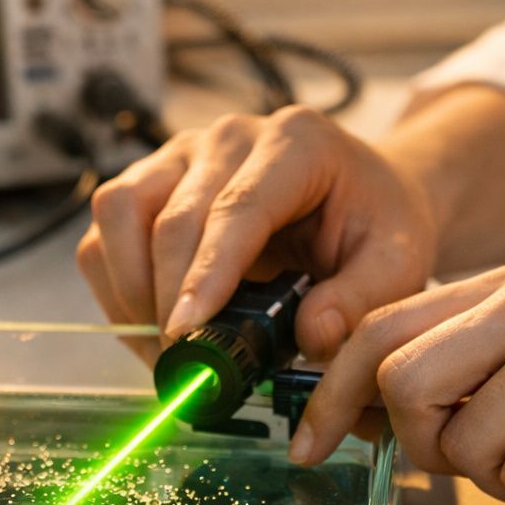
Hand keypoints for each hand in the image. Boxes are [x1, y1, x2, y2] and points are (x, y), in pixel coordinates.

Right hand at [76, 105, 437, 363]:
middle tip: (184, 366)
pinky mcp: (150, 181)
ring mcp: (181, 155)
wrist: (359, 198)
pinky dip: (116, 286)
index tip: (187, 332)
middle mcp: (228, 138)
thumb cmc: (373, 226)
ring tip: (165, 348)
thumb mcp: (398, 261)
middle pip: (170, 216)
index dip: (206, 273)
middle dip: (166, 299)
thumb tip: (312, 337)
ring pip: (120, 213)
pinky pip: (106, 231)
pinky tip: (152, 326)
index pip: (236, 208)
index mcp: (295, 143)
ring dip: (130, 289)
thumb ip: (362, 300)